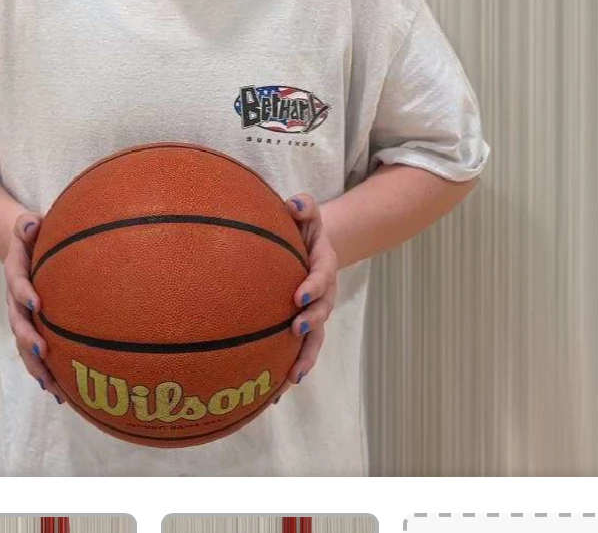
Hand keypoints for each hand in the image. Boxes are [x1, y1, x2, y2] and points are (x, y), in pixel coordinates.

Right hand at [4, 210, 65, 405]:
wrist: (24, 249)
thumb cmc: (32, 235)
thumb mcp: (27, 224)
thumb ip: (26, 223)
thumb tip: (30, 223)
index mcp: (15, 272)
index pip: (16, 282)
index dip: (24, 293)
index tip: (37, 303)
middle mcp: (16, 300)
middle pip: (18, 322)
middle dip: (28, 339)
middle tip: (42, 351)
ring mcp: (23, 317)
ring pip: (25, 345)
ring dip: (36, 366)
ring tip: (52, 387)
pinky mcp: (33, 329)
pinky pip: (37, 353)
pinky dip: (47, 373)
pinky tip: (62, 394)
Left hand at [276, 192, 338, 399]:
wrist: (311, 248)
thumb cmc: (303, 230)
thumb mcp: (307, 213)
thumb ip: (304, 206)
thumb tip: (293, 203)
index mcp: (324, 265)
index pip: (322, 276)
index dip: (313, 286)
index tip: (298, 296)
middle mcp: (324, 294)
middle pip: (322, 311)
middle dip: (311, 323)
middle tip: (295, 329)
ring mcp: (316, 313)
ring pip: (315, 339)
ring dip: (305, 357)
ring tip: (292, 378)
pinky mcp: (305, 328)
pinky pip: (300, 351)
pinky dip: (290, 369)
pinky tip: (274, 395)